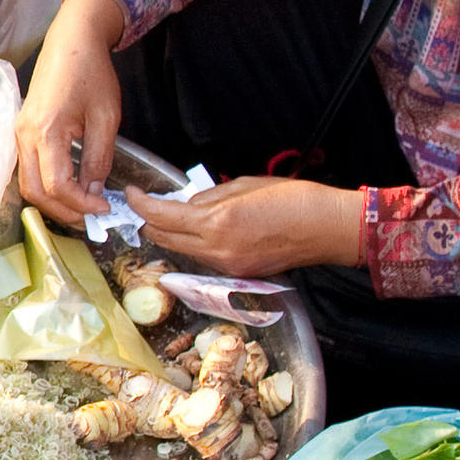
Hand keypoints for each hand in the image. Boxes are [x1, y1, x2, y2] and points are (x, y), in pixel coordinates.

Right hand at [14, 0, 125, 221]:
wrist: (71, 42)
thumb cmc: (92, 73)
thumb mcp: (106, 118)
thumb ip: (99, 159)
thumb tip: (94, 193)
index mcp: (45, 131)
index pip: (56, 185)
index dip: (80, 204)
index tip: (104, 209)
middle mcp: (24, 136)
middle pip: (35, 192)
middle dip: (63, 211)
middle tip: (92, 219)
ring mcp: (18, 134)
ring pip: (27, 184)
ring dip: (53, 202)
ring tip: (82, 207)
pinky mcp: (21, 131)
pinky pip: (27, 170)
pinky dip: (45, 187)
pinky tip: (68, 188)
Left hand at [136, 176, 364, 276]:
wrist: (327, 228)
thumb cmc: (293, 199)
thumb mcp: (242, 185)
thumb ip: (207, 198)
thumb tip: (183, 204)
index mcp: (216, 223)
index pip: (161, 217)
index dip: (140, 204)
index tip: (131, 193)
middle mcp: (217, 250)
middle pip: (164, 239)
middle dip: (149, 222)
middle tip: (144, 205)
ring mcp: (227, 266)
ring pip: (183, 251)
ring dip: (171, 234)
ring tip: (172, 215)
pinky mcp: (238, 274)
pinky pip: (204, 259)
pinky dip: (195, 244)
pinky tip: (200, 231)